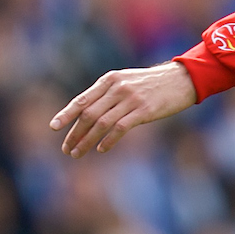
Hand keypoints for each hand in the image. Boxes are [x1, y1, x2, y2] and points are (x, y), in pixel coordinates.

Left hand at [49, 61, 196, 157]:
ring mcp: (130, 99)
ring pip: (101, 123)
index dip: (66, 114)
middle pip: (88, 114)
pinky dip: (108, 140)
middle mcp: (117, 88)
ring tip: (77, 153)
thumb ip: (107, 94)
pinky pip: (120, 128)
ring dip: (86, 141)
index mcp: (109, 80)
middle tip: (66, 149)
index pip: (82, 99)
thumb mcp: (126, 81)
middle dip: (75, 133)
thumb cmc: (151, 84)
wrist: (180, 80)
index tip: (53, 127)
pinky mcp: (144, 111)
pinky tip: (101, 149)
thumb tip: (86, 112)